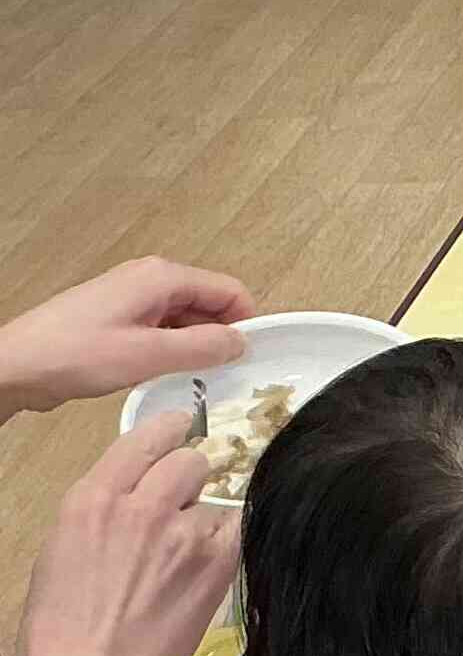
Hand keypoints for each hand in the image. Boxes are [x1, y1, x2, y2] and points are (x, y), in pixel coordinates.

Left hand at [0, 257, 253, 419]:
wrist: (13, 366)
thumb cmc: (78, 355)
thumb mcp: (149, 355)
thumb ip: (204, 347)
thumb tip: (243, 343)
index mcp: (163, 277)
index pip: (230, 291)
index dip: (246, 324)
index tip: (247, 361)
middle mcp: (150, 278)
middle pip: (208, 303)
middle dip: (219, 336)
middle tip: (219, 377)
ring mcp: (130, 296)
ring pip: (184, 318)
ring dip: (192, 346)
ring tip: (187, 379)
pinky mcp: (115, 316)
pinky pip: (160, 327)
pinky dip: (169, 348)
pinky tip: (157, 374)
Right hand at [0, 413, 239, 655]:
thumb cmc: (62, 622)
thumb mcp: (64, 546)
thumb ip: (106, 508)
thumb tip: (139, 489)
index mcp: (93, 497)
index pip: (146, 438)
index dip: (170, 432)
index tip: (182, 428)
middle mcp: (141, 505)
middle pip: (192, 460)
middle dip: (192, 479)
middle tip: (184, 507)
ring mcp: (184, 532)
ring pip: (219, 499)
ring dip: (209, 519)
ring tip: (186, 556)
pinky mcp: (217, 563)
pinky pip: (239, 530)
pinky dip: (229, 543)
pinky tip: (209, 567)